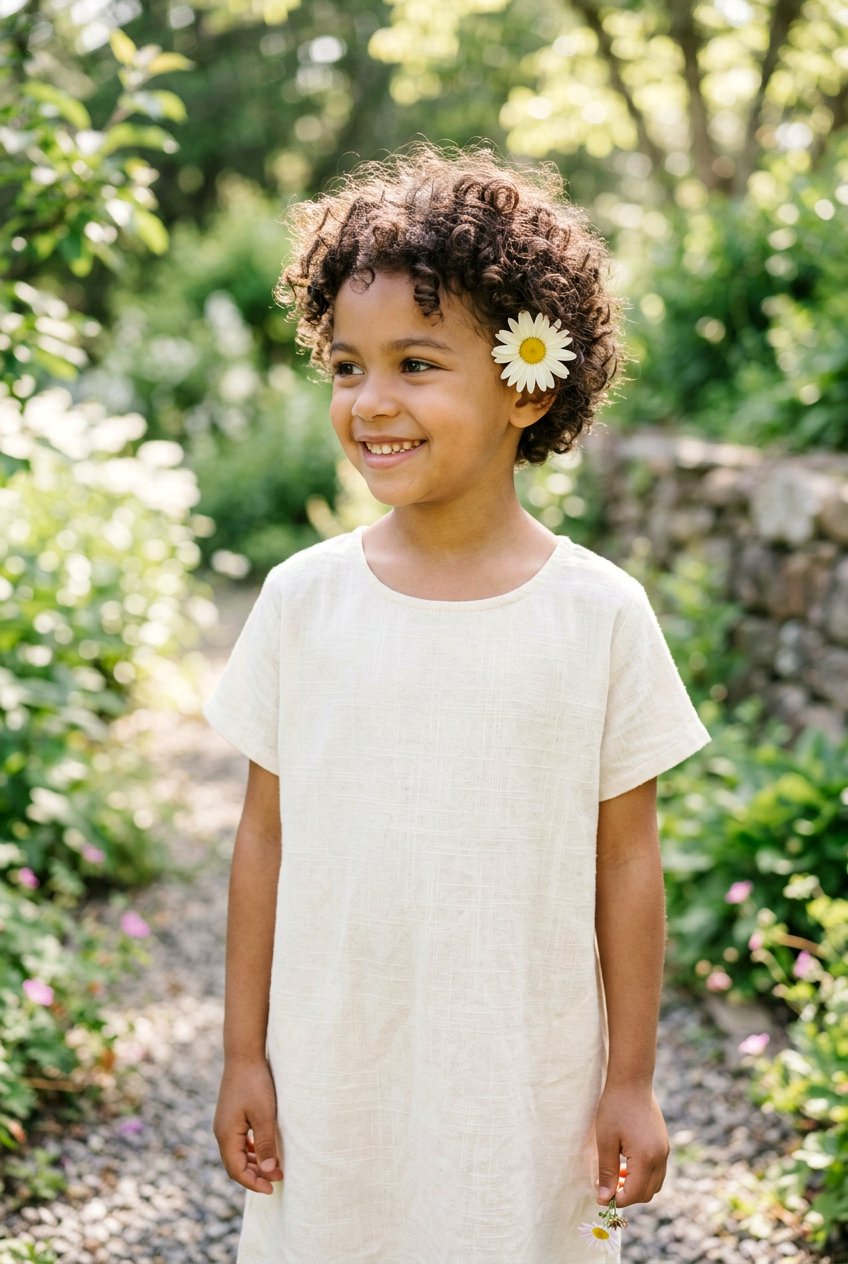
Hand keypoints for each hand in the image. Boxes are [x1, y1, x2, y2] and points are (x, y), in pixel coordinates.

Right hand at [214, 1056, 283, 1193]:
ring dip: (253, 1163)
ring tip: (274, 1167)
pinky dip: (251, 1150)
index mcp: (226, 1135)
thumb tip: (269, 1172)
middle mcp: (221, 1132)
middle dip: (255, 1175)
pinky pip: (238, 1141)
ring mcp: (224, 1123)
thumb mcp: (265, 1115)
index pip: (236, 1171)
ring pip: (236, 1153)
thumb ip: (266, 1144)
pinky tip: (264, 1149)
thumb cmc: (255, 1083)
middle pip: (234, 1165)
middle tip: (278, 1179)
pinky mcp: (231, 1115)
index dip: (253, 1183)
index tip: (272, 1189)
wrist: (244, 1055)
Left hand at [594, 1081, 668, 1208]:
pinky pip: (657, 1170)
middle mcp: (661, 1157)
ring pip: (655, 1183)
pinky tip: (626, 1161)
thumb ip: (607, 1172)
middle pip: (648, 1193)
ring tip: (617, 1172)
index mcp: (647, 1158)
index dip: (618, 1199)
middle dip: (628, 1195)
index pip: (635, 1194)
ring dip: (637, 1185)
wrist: (632, 1079)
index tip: (601, 1195)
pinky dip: (643, 1174)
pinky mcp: (664, 1143)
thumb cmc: (615, 1107)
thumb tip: (604, 1197)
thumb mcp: (606, 1141)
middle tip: (608, 1185)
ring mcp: (665, 1150)